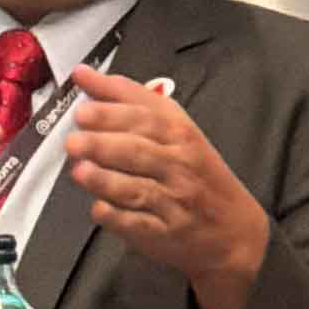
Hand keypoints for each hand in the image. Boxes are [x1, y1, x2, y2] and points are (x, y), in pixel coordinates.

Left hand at [63, 70, 269, 308]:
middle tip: (74, 141)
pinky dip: (117, 217)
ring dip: (106, 180)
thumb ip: (129, 99)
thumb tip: (84, 75)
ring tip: (79, 171)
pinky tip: (97, 209)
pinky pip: (138, 224)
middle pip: (139, 151)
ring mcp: (173, 202)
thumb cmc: (197, 172)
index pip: (146, 120)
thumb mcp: (175, 127)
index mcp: (181, 134)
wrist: (234, 230)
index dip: (113, 115)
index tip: (82, 112)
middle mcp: (179, 166)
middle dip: (104, 145)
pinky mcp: (164, 233)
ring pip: (136, 189)